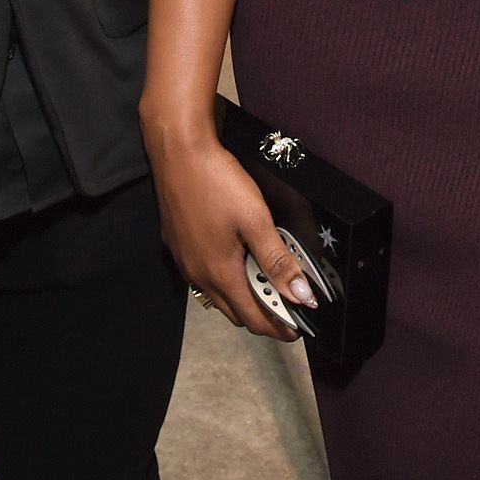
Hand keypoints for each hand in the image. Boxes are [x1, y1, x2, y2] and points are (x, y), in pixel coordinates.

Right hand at [149, 128, 313, 342]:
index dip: (278, 328)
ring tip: (267, 280)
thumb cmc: (217, 183)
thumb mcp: (255, 220)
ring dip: (243, 296)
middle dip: (263, 314)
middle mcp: (198, 276)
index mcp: (219, 274)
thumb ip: (278, 260)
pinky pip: (204, 276)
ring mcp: (184, 262)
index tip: (298, 327)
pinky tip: (237, 258)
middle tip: (288, 303)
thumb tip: (302, 296)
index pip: (253, 318)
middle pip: (235, 312)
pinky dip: (226, 279)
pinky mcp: (177, 246)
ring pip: (218, 295)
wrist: (177, 152)